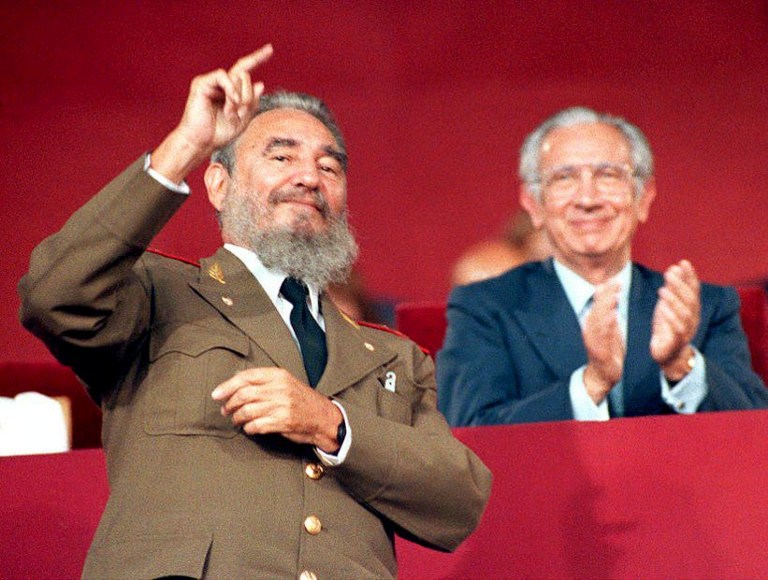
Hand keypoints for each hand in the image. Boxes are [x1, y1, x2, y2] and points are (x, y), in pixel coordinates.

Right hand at [151, 44, 273, 182]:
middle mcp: (221, 84)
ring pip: (236, 76)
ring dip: (240, 96)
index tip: (270, 49)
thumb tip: (260, 84)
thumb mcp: (243, 120)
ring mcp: (210, 82)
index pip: (245, 69)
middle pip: (244, 74)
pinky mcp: (201, 83)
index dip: (257, 58)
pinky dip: (230, 89)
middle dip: (248, 94)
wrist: (202, 142)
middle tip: (243, 112)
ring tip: (234, 112)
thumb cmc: (220, 133)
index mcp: (231, 91)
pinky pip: (222, 76)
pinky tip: (231, 103)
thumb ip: (252, 103)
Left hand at [211, 367, 342, 452]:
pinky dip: (249, 428)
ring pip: (247, 411)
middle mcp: (279, 388)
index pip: (246, 377)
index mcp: (278, 375)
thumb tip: (235, 381)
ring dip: (237, 418)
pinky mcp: (283, 422)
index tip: (216, 394)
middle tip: (226, 410)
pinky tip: (250, 428)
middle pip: (243, 395)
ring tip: (237, 420)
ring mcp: (281, 405)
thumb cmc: (301, 400)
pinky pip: (256, 425)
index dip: (227, 386)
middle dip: (230, 404)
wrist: (323, 417)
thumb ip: (263, 381)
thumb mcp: (285, 383)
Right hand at [582, 281, 624, 403]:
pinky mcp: (598, 352)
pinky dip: (605, 326)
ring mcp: (593, 341)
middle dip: (606, 296)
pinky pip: (601, 337)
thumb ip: (607, 310)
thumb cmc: (607, 349)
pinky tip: (612, 316)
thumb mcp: (609, 327)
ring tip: (613, 296)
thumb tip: (608, 291)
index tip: (614, 279)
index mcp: (594, 324)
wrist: (603, 374)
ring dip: (604, 308)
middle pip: (597, 309)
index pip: (599, 304)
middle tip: (615, 282)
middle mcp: (590, 330)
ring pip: (597, 321)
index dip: (606, 292)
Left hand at [650, 260, 700, 380]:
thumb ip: (672, 289)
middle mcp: (692, 318)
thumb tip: (673, 268)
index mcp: (692, 309)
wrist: (667, 354)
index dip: (690, 276)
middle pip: (690, 300)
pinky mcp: (676, 342)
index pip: (694, 289)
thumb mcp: (668, 306)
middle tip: (669, 272)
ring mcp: (686, 330)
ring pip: (685, 314)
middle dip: (681, 285)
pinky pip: (677, 329)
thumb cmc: (667, 326)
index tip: (683, 262)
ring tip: (662, 289)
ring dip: (674, 300)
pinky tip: (662, 309)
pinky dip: (670, 318)